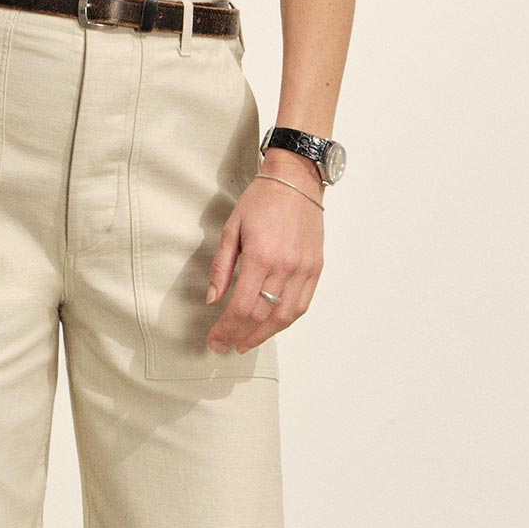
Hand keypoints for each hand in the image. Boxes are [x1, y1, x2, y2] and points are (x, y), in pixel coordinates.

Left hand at [204, 163, 323, 355]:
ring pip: (284, 317)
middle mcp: (285, 266)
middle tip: (226, 347)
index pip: (241, 307)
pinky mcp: (316, 267)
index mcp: (261, 256)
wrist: (296, 181)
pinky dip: (286, 321)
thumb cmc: (261, 200)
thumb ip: (221, 267)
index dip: (226, 330)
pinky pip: (302, 304)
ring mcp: (304, 269)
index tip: (215, 341)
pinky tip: (271, 326)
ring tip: (246, 342)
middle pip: (261, 316)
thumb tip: (212, 299)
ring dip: (264, 335)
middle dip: (240, 336)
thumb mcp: (231, 229)